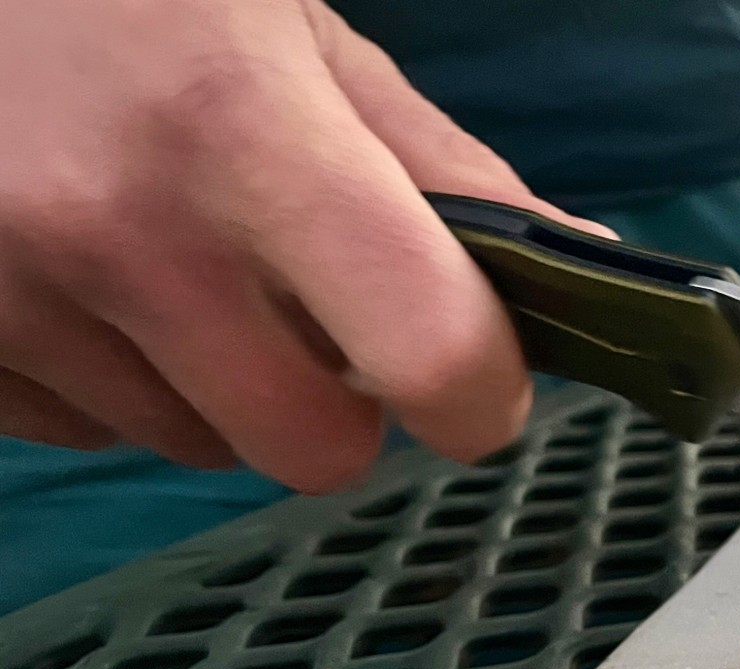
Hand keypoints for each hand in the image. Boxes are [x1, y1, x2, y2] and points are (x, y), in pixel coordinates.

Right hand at [0, 0, 607, 490]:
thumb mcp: (290, 26)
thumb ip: (435, 164)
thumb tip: (577, 271)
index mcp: (240, 130)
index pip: (428, 353)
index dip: (482, 394)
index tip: (482, 383)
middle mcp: (117, 229)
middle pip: (311, 448)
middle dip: (340, 403)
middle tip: (315, 312)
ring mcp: (8, 293)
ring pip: (190, 443)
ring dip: (213, 385)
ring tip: (170, 252)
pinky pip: (79, 430)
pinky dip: (108, 377)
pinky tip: (85, 270)